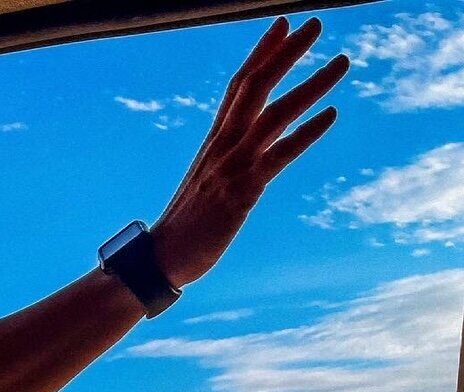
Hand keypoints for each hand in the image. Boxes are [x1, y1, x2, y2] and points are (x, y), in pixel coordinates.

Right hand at [151, 16, 348, 287]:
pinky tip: (332, 113)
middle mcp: (222, 146)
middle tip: (316, 22)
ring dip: (311, 84)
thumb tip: (248, 155)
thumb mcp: (205, 183)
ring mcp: (231, 167)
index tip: (282, 25)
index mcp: (214, 141)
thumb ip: (227, 162)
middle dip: (287, 52)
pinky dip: (306, 133)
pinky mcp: (241, 192)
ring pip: (274, 114)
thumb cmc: (185, 225)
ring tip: (342, 61)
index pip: (239, 86)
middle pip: (256, 86)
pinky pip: (279, 155)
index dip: (261, 53)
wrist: (161, 257)